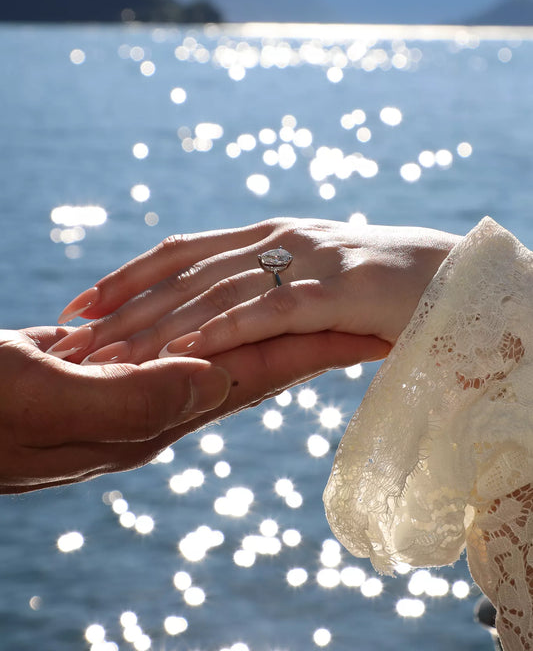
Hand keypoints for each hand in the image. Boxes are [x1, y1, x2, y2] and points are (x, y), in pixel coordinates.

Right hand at [1, 325, 385, 492]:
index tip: (376, 333)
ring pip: (224, 347)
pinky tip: (225, 313)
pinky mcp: (115, 368)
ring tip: (315, 310)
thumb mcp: (51, 403)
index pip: (260, 369)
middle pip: (257, 360)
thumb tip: (216, 380)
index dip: (320, 349)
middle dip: (315, 336)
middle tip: (369, 317)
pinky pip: (181, 340)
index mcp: (157, 410)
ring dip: (271, 326)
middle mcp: (159, 401)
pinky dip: (212, 321)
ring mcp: (139, 385)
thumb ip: (135, 400)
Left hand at [52, 218, 458, 364]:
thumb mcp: (315, 278)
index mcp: (269, 235)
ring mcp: (310, 261)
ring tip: (113, 357)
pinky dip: (227, 328)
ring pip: (218, 291)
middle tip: (75, 338)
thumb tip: (222, 317)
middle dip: (125, 308)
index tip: (82, 304)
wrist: (458, 277)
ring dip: (162, 326)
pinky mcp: (340, 290)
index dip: (126, 276)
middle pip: (186, 273)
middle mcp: (280, 239)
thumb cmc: (384, 284)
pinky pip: (273, 309)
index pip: (181, 252)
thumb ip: (270, 290)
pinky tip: (190, 351)